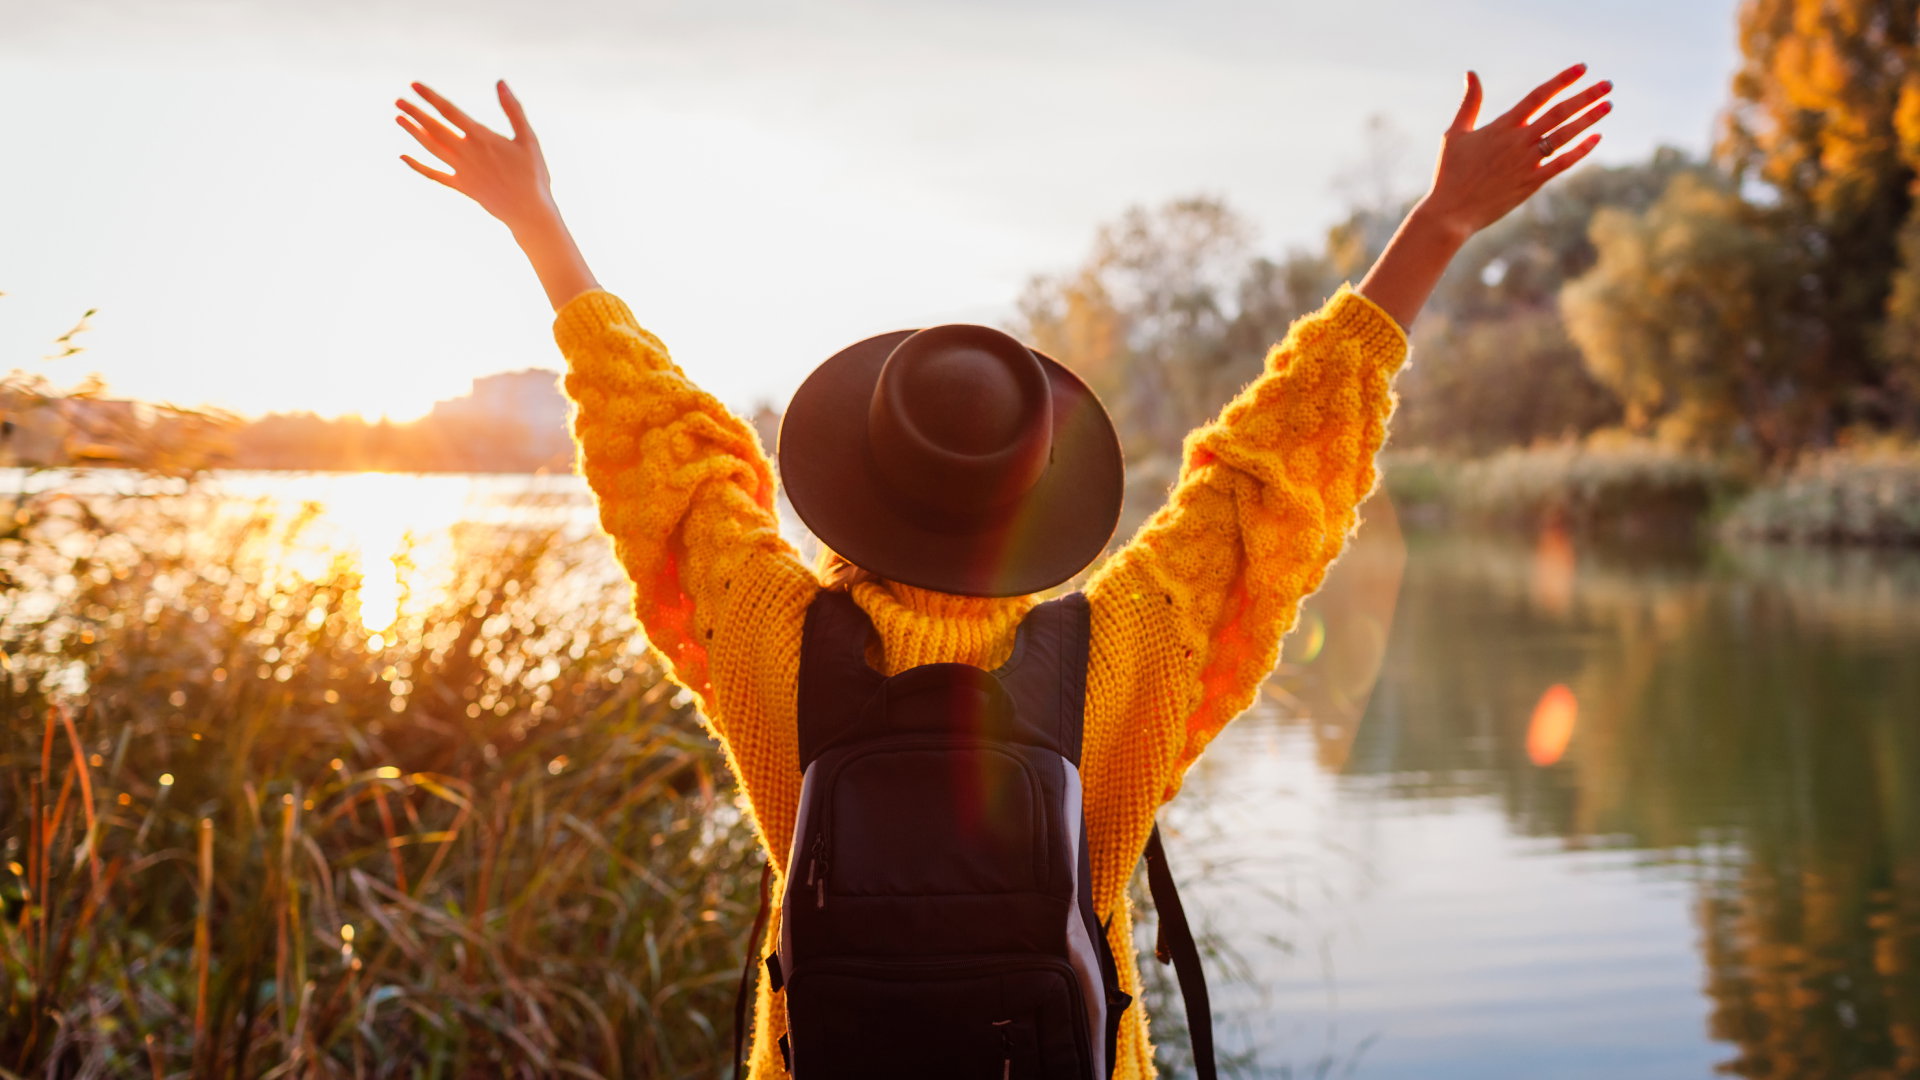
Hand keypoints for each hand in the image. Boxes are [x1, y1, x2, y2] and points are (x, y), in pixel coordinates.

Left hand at [396, 80, 555, 232]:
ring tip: (398, 118)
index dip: (430, 97)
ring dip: (413, 132)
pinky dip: (417, 166)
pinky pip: (434, 175)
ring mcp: (461, 170)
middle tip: (398, 100)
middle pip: (434, 128)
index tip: (414, 85)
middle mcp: (466, 152)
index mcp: (482, 137)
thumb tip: (500, 82)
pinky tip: (403, 157)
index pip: (449, 111)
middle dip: (415, 113)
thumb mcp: (528, 138)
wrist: (529, 211)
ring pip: (430, 147)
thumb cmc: (533, 174)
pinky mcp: (461, 186)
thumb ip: (513, 109)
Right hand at [1415, 64, 1611, 239]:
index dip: (1562, 80)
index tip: (1582, 68)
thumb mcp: (1455, 133)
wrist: (1451, 212)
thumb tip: (1471, 73)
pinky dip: (1581, 150)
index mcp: (1501, 126)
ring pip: (1565, 135)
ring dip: (1589, 119)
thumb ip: (1469, 102)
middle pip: (1559, 112)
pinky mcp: (1532, 183)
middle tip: (1607, 84)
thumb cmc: (1450, 173)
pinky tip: (1596, 138)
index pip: (1538, 96)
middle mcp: (1518, 141)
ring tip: (1608, 104)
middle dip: (1585, 96)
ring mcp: (1527, 162)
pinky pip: (1562, 163)